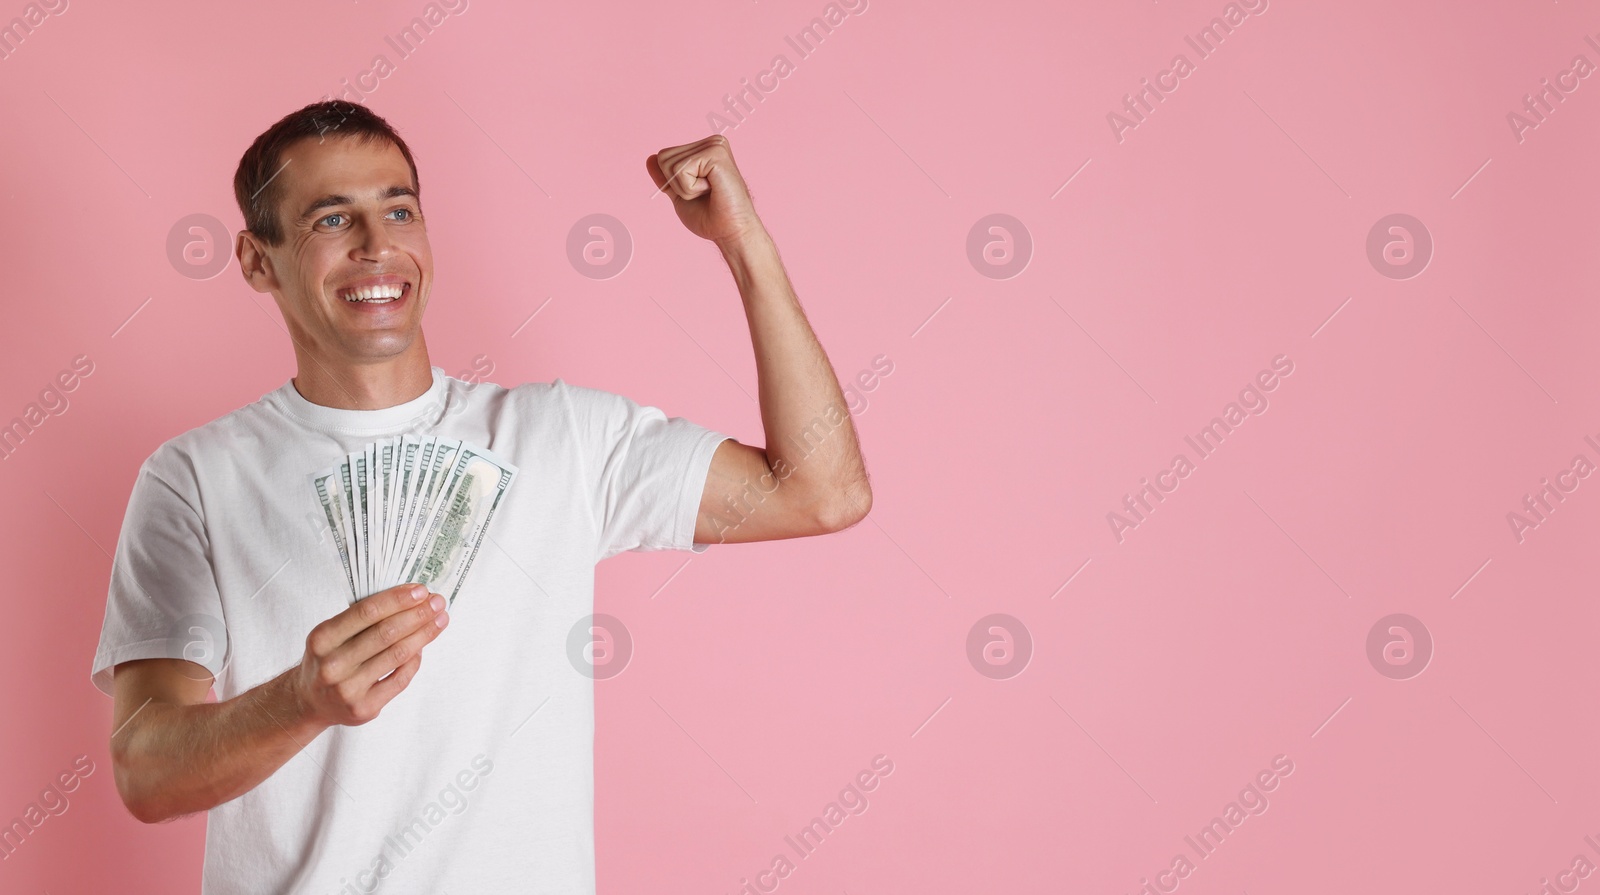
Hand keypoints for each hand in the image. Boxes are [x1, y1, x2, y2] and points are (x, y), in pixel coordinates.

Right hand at [290, 583, 448, 726]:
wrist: (311, 702)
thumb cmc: (330, 659)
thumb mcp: (331, 635)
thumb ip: (362, 618)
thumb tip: (409, 599)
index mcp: (322, 639)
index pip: (366, 612)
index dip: (397, 600)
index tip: (420, 590)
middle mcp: (333, 664)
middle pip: (386, 633)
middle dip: (417, 614)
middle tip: (438, 602)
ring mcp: (348, 689)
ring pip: (397, 655)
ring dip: (423, 634)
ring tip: (439, 620)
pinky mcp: (364, 708)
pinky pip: (400, 679)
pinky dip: (415, 660)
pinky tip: (422, 647)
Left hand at [647, 135, 764, 246]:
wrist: (730, 232)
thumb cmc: (711, 218)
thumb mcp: (681, 195)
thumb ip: (666, 177)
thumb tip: (650, 158)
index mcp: (705, 148)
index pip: (664, 156)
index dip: (673, 182)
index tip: (699, 192)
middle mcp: (712, 142)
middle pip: (663, 157)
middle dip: (677, 184)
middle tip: (704, 194)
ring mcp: (715, 145)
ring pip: (670, 164)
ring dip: (685, 188)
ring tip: (709, 193)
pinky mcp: (716, 153)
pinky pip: (681, 170)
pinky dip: (690, 188)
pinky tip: (712, 190)